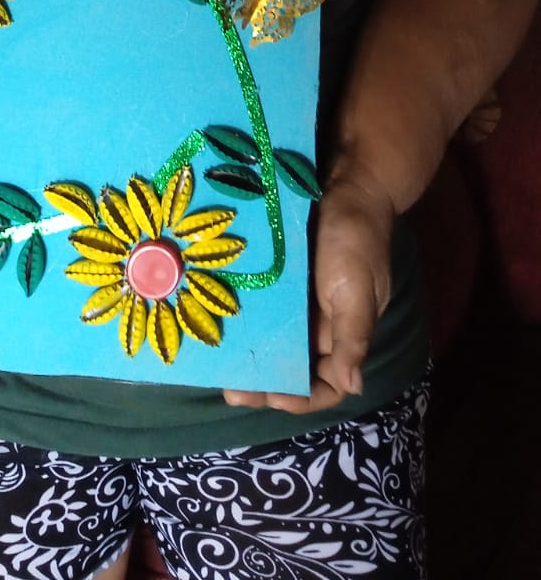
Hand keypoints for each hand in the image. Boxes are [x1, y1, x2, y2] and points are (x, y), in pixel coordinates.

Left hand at [222, 168, 393, 415]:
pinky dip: (241, 323)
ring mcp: (297, 302)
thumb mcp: (360, 288)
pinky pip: (258, 309)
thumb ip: (354, 336)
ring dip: (248, 358)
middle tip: (231, 390)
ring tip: (219, 366)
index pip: (326, 384)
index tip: (273, 398)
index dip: (301, 398)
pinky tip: (218, 326)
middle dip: (264, 385)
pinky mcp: (279, 278)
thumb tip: (353, 386)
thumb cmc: (358, 236)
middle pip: (291, 369)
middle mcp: (319, 324)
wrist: (349, 181)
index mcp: (343, 333)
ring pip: (271, 343)